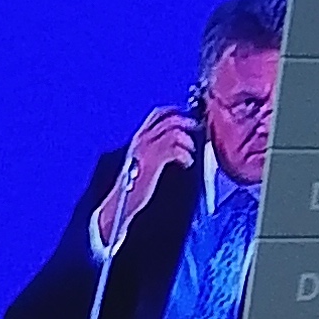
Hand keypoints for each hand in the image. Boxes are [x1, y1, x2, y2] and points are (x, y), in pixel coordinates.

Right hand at [94, 103, 195, 249]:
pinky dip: (185, 155)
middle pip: (169, 118)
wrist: (120, 206)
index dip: (177, 112)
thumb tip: (174, 141)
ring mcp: (146, 150)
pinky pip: (175, 150)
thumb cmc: (133, 186)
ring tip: (190, 152)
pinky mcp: (152, 162)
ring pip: (174, 132)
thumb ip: (154, 148)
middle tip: (198, 130)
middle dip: (187, 122)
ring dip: (187, 140)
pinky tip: (186, 163)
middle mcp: (141, 139)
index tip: (190, 120)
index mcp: (138, 137)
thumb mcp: (141, 161)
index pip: (158, 113)